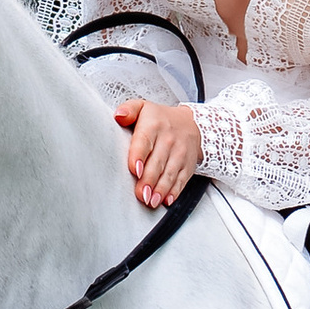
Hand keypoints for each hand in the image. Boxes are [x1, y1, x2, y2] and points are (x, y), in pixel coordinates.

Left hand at [113, 94, 202, 208]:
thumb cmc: (159, 119)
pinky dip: (175, 192)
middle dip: (149, 179)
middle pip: (157, 162)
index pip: (145, 141)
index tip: (135, 169)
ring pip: (170, 174)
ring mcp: (180, 154)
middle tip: (141, 194)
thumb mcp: (143, 107)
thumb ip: (129, 110)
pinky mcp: (187, 166)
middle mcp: (168, 140)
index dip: (139, 156)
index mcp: (154, 125)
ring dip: (161, 189)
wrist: (191, 123)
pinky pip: (182, 180)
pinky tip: (167, 200)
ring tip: (151, 201)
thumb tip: (119, 115)